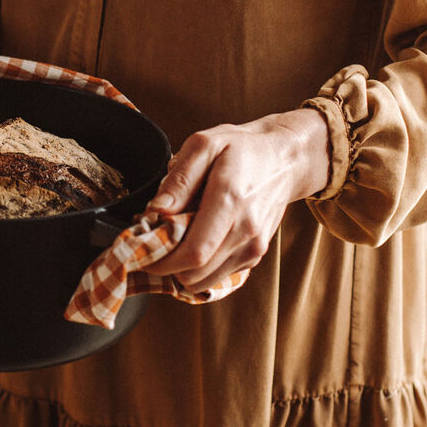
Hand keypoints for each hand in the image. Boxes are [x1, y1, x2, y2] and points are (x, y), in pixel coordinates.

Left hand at [143, 109, 328, 292]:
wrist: (284, 159)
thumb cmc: (241, 148)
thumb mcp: (204, 145)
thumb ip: (178, 180)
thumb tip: (156, 211)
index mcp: (230, 200)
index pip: (194, 252)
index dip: (162, 261)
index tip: (142, 250)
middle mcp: (247, 230)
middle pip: (196, 273)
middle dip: (166, 266)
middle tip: (153, 244)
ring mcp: (254, 247)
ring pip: (205, 281)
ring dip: (181, 269)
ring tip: (173, 242)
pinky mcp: (255, 255)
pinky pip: (218, 276)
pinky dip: (199, 268)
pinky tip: (194, 242)